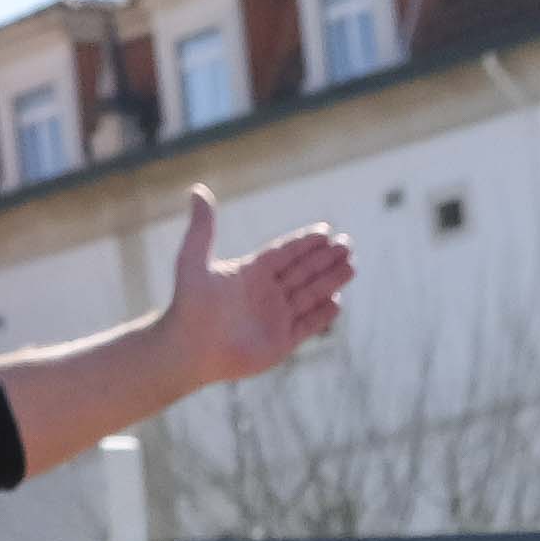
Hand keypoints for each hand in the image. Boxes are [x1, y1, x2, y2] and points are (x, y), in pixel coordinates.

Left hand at [154, 185, 352, 386]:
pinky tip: (337, 302)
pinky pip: (306, 326)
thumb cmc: (188, 305)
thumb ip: (202, 227)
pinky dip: (322, 316)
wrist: (188, 350)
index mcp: (250, 273)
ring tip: (351, 267)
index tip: (325, 230)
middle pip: (302, 272)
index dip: (304, 243)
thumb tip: (197, 190)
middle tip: (348, 245)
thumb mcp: (193, 260)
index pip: (284, 253)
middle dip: (325, 260)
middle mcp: (265, 294)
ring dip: (330, 282)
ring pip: (309, 296)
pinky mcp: (280, 344)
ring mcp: (274, 319)